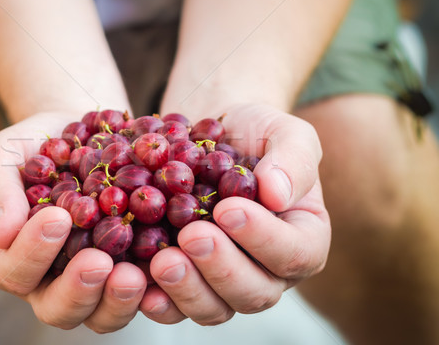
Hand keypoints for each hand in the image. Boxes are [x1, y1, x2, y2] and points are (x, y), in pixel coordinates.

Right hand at [0, 112, 146, 332]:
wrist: (81, 130)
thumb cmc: (35, 145)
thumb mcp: (3, 157)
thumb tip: (2, 232)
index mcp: (13, 257)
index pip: (14, 272)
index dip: (33, 253)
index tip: (58, 218)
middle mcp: (51, 279)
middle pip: (58, 309)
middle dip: (78, 290)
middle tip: (99, 261)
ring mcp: (94, 280)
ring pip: (101, 314)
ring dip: (116, 301)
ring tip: (133, 275)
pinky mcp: (131, 269)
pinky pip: (144, 294)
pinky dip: (155, 289)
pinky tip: (166, 265)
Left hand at [140, 103, 329, 323]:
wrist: (209, 135)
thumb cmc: (252, 131)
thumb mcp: (283, 131)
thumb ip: (293, 158)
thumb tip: (278, 194)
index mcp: (301, 238)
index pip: (294, 254)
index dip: (263, 238)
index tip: (228, 209)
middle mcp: (267, 270)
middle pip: (254, 293)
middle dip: (221, 269)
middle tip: (191, 236)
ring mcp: (224, 282)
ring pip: (214, 308)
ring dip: (187, 289)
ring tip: (162, 260)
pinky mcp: (185, 281)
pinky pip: (174, 307)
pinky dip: (157, 300)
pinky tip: (137, 282)